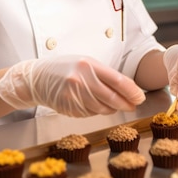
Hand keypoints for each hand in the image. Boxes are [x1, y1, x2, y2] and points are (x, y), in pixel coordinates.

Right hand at [0, 55, 145, 116]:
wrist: (36, 78)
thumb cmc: (64, 68)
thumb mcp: (85, 63)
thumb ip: (104, 74)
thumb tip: (128, 88)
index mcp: (89, 65)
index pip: (117, 81)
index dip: (132, 91)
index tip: (140, 97)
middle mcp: (81, 80)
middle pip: (112, 98)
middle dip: (126, 104)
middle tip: (133, 106)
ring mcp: (74, 95)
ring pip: (102, 108)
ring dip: (112, 109)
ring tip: (115, 105)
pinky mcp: (69, 107)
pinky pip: (90, 113)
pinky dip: (96, 111)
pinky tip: (93, 104)